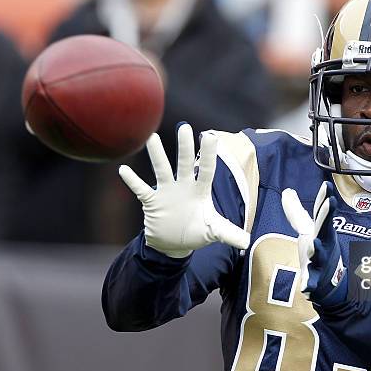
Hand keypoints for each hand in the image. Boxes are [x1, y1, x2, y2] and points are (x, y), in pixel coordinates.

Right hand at [118, 124, 249, 257]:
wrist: (174, 244)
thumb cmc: (197, 232)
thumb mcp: (214, 232)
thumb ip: (229, 234)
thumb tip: (246, 242)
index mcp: (200, 191)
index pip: (206, 170)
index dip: (208, 154)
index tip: (210, 136)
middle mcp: (183, 186)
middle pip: (184, 163)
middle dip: (184, 147)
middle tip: (184, 127)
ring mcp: (167, 192)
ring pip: (162, 170)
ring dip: (157, 156)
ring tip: (151, 138)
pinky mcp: (152, 202)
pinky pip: (142, 190)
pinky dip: (133, 181)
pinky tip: (124, 170)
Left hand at [281, 181, 346, 305]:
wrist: (329, 281)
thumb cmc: (319, 250)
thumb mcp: (307, 228)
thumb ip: (295, 211)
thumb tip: (287, 191)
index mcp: (322, 231)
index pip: (322, 212)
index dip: (324, 198)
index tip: (327, 185)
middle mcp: (324, 243)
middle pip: (324, 228)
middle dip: (326, 215)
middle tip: (330, 202)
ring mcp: (321, 261)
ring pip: (320, 254)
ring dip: (318, 248)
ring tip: (314, 242)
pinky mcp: (315, 278)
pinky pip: (311, 281)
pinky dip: (309, 284)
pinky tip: (306, 287)